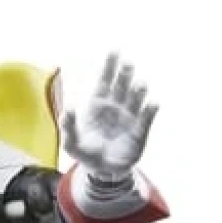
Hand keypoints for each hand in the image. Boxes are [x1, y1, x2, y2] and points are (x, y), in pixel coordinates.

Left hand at [61, 53, 158, 179]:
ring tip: (140, 85)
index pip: (105, 81)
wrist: (104, 171)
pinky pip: (147, 118)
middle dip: (125, 74)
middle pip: (122, 85)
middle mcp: (116, 106)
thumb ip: (69, 126)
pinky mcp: (140, 131)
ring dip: (139, 91)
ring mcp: (129, 117)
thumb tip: (68, 109)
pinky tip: (153, 104)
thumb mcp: (72, 144)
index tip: (115, 50)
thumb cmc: (86, 154)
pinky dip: (150, 110)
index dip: (109, 66)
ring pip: (136, 98)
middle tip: (127, 64)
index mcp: (98, 105)